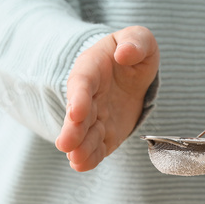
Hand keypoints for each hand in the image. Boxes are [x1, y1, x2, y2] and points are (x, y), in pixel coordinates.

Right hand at [55, 26, 159, 170]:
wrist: (131, 71)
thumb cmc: (131, 52)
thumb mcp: (138, 39)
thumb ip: (134, 42)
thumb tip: (124, 53)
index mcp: (91, 69)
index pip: (82, 83)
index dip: (78, 97)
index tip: (76, 112)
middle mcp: (88, 96)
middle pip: (78, 114)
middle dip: (72, 129)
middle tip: (66, 144)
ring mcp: (95, 117)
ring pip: (85, 134)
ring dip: (80, 147)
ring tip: (76, 160)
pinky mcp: (105, 133)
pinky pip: (96, 147)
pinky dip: (90, 157)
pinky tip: (84, 164)